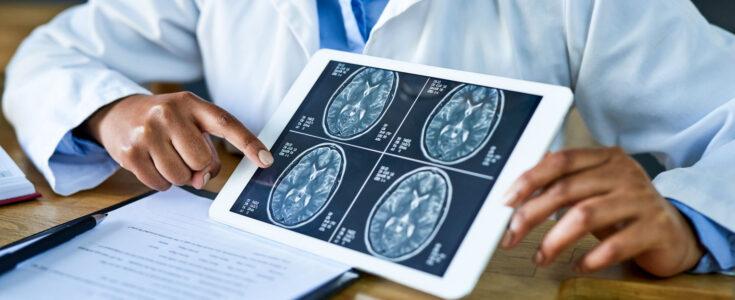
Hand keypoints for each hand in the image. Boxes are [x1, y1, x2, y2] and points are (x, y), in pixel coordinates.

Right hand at [83, 92, 272, 189]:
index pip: (226, 124)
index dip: (248, 144)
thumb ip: (206, 150)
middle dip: (198, 166)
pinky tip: (153, 164)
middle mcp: (168, 113)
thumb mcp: (190, 124)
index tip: (266, 160)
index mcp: (191, 104)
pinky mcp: (129, 152)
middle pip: (202, 160)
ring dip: (179, 176)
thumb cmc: (166, 123)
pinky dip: (161, 182)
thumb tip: (201, 180)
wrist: (120, 114)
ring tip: (167, 157)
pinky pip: (160, 184)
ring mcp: (147, 132)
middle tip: (184, 154)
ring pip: (181, 176)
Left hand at [501, 147, 702, 275]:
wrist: (676, 232)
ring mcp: (641, 200)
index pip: (561, 161)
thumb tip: (517, 189)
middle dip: (531, 214)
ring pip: (586, 216)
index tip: (506, 200)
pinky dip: (591, 258)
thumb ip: (563, 183)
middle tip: (511, 235)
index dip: (530, 179)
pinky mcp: (654, 229)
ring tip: (541, 257)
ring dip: (555, 240)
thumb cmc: (626, 209)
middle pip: (566, 190)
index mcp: (605, 158)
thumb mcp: (595, 189)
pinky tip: (578, 265)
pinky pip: (615, 244)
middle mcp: (623, 174)